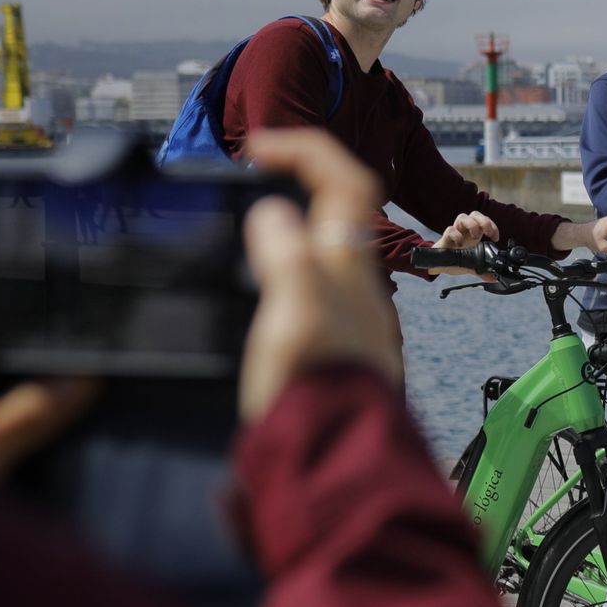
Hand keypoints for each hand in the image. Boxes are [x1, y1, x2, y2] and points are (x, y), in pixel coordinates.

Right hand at [238, 129, 405, 420]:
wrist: (334, 461)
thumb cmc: (315, 388)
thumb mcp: (292, 315)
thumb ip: (286, 259)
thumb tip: (274, 212)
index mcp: (347, 268)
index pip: (345, 184)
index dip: (307, 151)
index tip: (259, 146)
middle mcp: (357, 287)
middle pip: (342, 213)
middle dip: (302, 181)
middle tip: (254, 176)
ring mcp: (349, 317)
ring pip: (331, 249)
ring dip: (296, 222)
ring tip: (249, 221)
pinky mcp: (334, 347)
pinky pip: (317, 285)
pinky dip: (289, 265)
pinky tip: (261, 284)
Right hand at [419, 209, 499, 274]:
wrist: (438, 265)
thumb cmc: (455, 259)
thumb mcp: (471, 265)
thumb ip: (482, 271)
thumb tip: (493, 278)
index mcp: (473, 234)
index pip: (484, 220)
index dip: (492, 225)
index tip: (495, 238)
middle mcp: (464, 230)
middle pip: (475, 214)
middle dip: (483, 221)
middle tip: (487, 234)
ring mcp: (455, 232)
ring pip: (462, 217)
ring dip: (472, 225)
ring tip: (475, 238)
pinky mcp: (445, 238)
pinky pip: (450, 230)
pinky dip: (457, 235)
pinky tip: (460, 244)